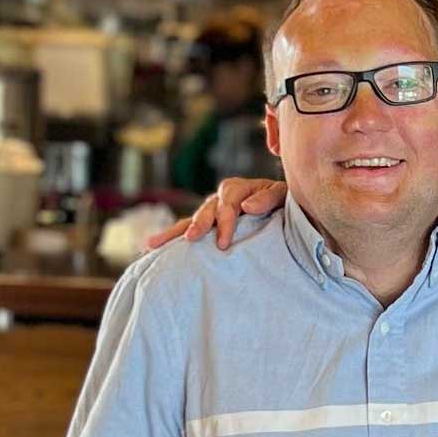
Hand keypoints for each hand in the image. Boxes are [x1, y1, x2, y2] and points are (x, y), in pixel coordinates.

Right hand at [145, 178, 287, 250]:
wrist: (285, 210)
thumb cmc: (286, 204)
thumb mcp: (283, 197)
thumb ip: (269, 198)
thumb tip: (246, 206)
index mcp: (239, 189)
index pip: (229, 204)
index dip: (225, 223)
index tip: (223, 244)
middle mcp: (222, 198)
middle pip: (206, 210)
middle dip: (198, 225)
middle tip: (192, 239)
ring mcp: (212, 211)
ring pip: (192, 219)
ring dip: (174, 232)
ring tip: (154, 244)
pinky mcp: (208, 225)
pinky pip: (188, 230)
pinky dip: (171, 238)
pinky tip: (152, 247)